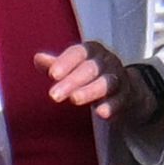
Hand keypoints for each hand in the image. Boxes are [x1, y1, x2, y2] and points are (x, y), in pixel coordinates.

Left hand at [33, 41, 157, 126]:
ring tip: (74, 99)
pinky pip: (120, 100)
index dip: (65, 63)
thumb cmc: (90, 73)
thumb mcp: (73, 66)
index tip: (52, 75)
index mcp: (90, 50)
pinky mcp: (125, 95)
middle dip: (71, 81)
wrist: (124, 87)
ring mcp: (118, 77)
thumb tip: (38, 58)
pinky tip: (102, 113)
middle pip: (89, 69)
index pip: (77, 53)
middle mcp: (105, 61)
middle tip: (53, 96)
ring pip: (105, 83)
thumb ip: (55, 64)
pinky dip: (112, 106)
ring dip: (90, 91)